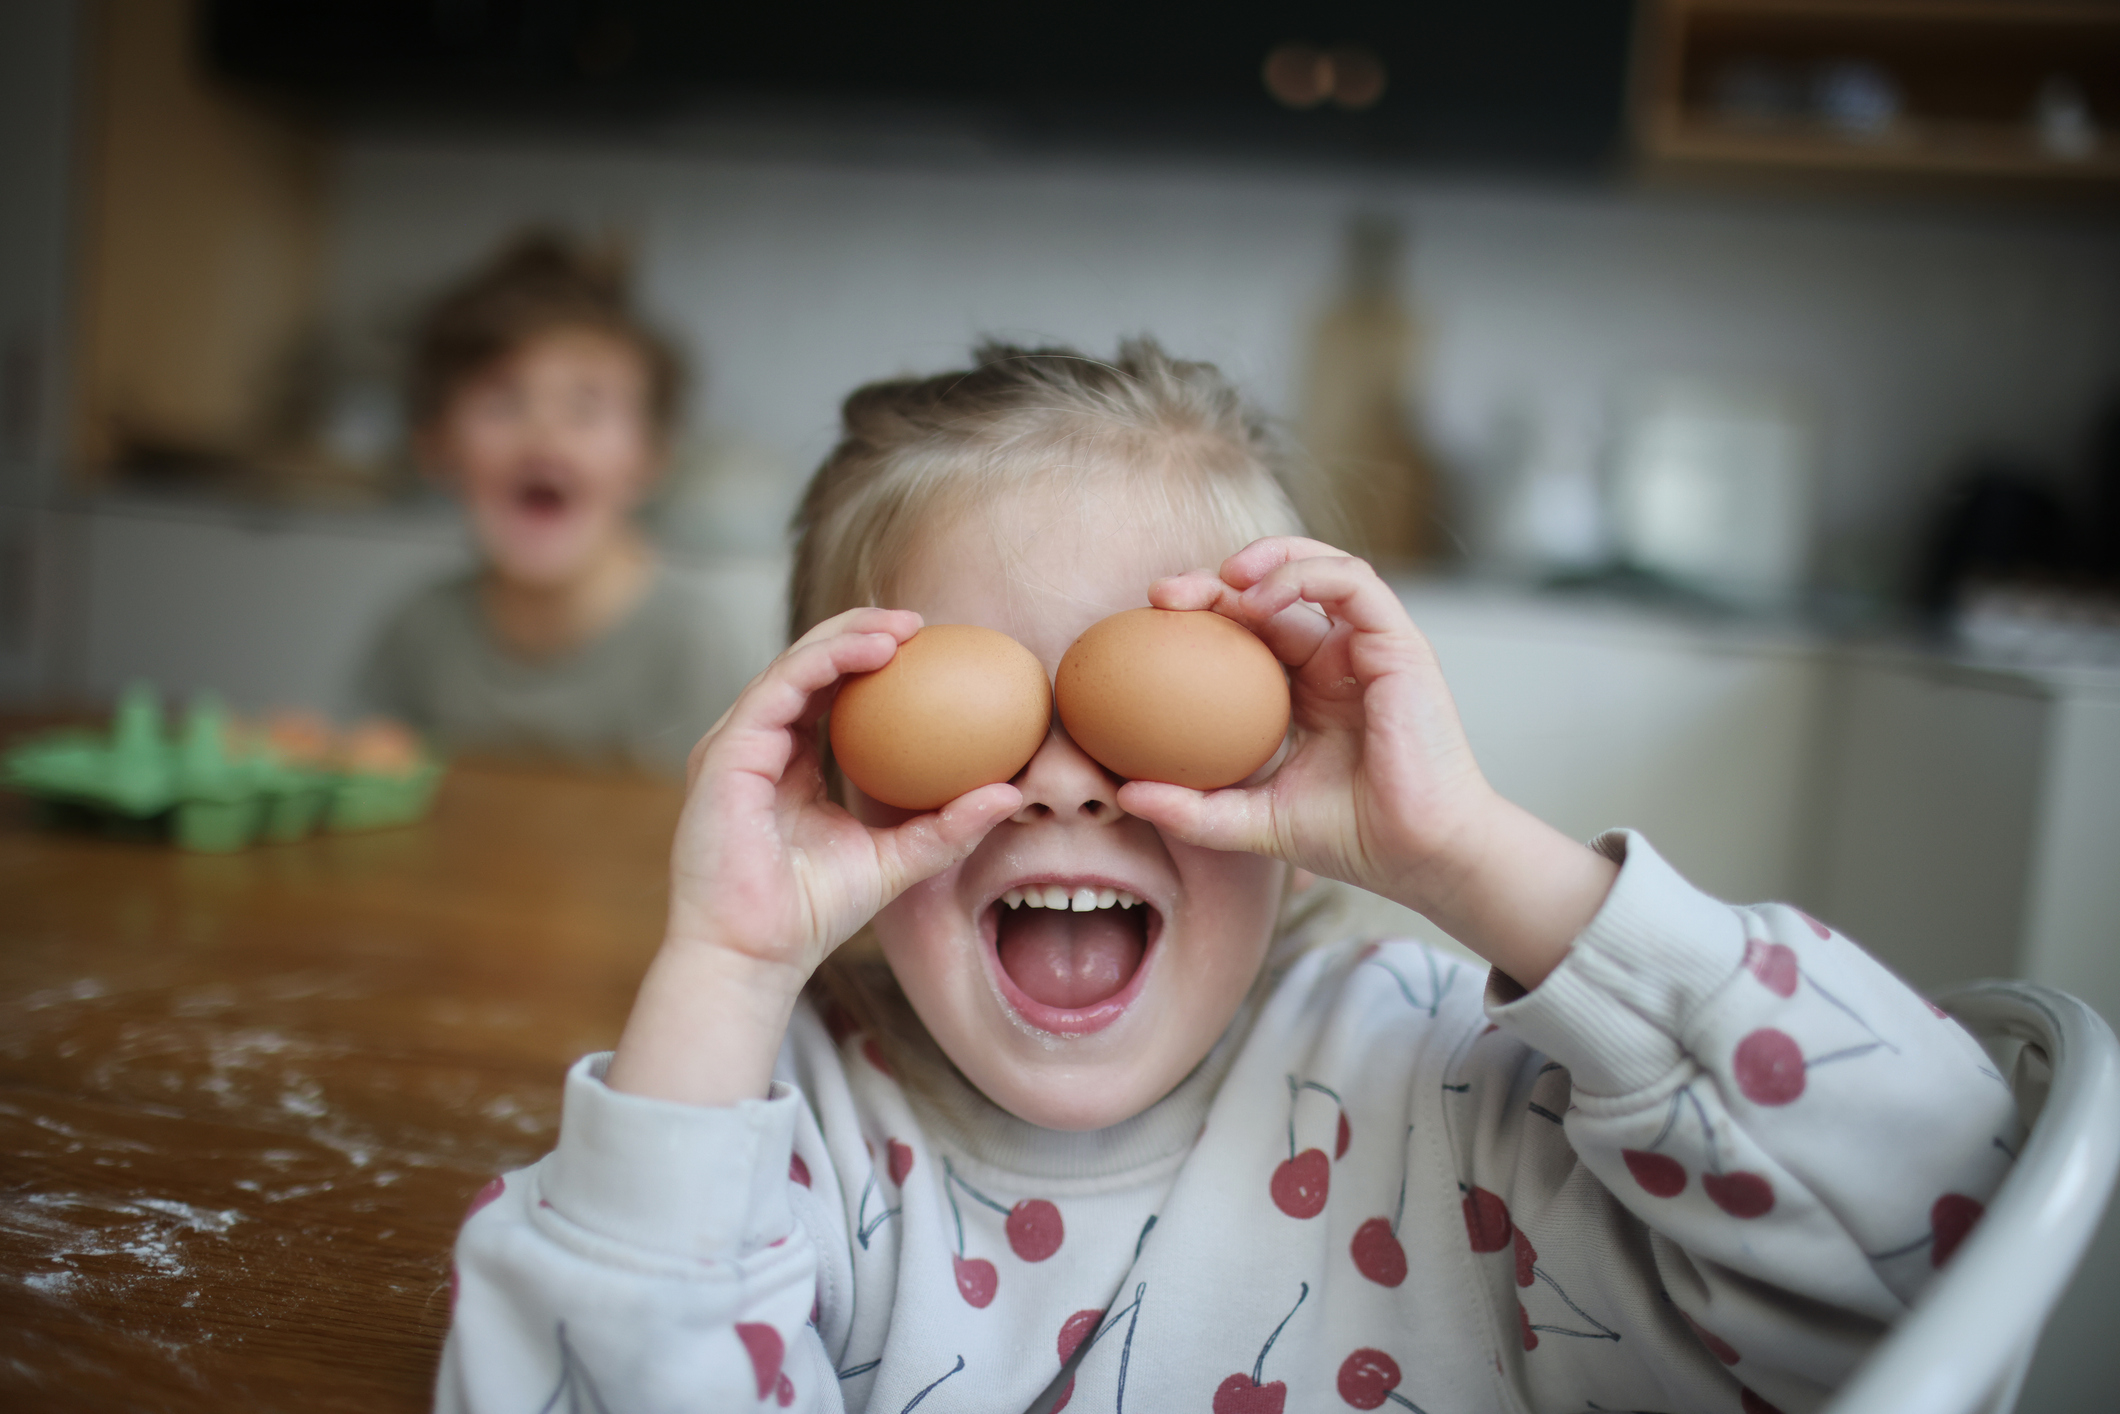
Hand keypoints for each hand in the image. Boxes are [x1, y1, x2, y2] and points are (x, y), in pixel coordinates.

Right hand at [607, 608, 1019, 1103]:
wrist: (754, 953)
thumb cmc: (812, 913)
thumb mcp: (898, 860)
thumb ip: (948, 825)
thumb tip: (1011, 793)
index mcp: (788, 761)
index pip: (828, 692)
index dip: (872, 661)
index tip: (932, 650)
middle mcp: (759, 744)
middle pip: (808, 666)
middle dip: (861, 631)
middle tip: (920, 623)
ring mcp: (736, 745)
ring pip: (793, 665)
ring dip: (847, 636)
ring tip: (902, 628)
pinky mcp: (724, 752)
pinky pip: (778, 688)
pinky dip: (824, 662)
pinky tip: (871, 652)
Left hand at [1119, 538, 1614, 986]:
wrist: (1419, 855)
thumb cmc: (1352, 839)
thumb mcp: (1252, 822)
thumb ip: (1193, 809)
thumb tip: (1124, 794)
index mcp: (1308, 691)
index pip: (1249, 633)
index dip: (1202, 617)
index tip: (1149, 626)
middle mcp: (1339, 660)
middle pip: (1273, 592)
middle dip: (1215, 580)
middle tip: (1162, 596)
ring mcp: (1371, 648)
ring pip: (1319, 568)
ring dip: (1267, 559)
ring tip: (1219, 579)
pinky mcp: (1399, 643)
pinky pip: (1353, 582)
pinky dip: (1306, 575)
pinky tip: (1261, 598)